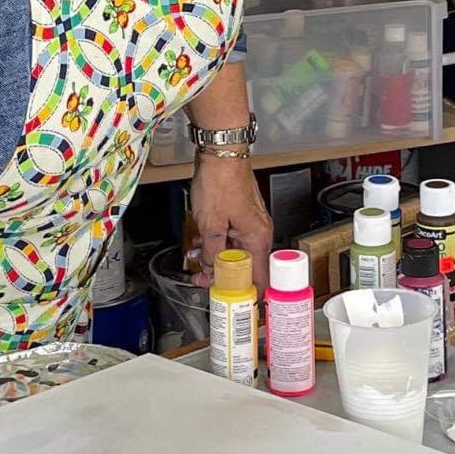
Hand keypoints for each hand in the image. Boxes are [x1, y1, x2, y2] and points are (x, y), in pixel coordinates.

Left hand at [188, 154, 272, 298]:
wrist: (220, 153)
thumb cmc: (220, 182)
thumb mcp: (211, 225)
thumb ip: (212, 253)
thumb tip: (211, 271)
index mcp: (258, 238)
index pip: (260, 278)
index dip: (246, 293)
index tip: (231, 300)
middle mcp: (258, 232)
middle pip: (243, 266)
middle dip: (219, 273)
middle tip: (200, 279)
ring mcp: (249, 222)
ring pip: (233, 250)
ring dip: (213, 256)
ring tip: (195, 257)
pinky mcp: (239, 214)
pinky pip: (228, 236)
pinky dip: (214, 241)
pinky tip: (199, 241)